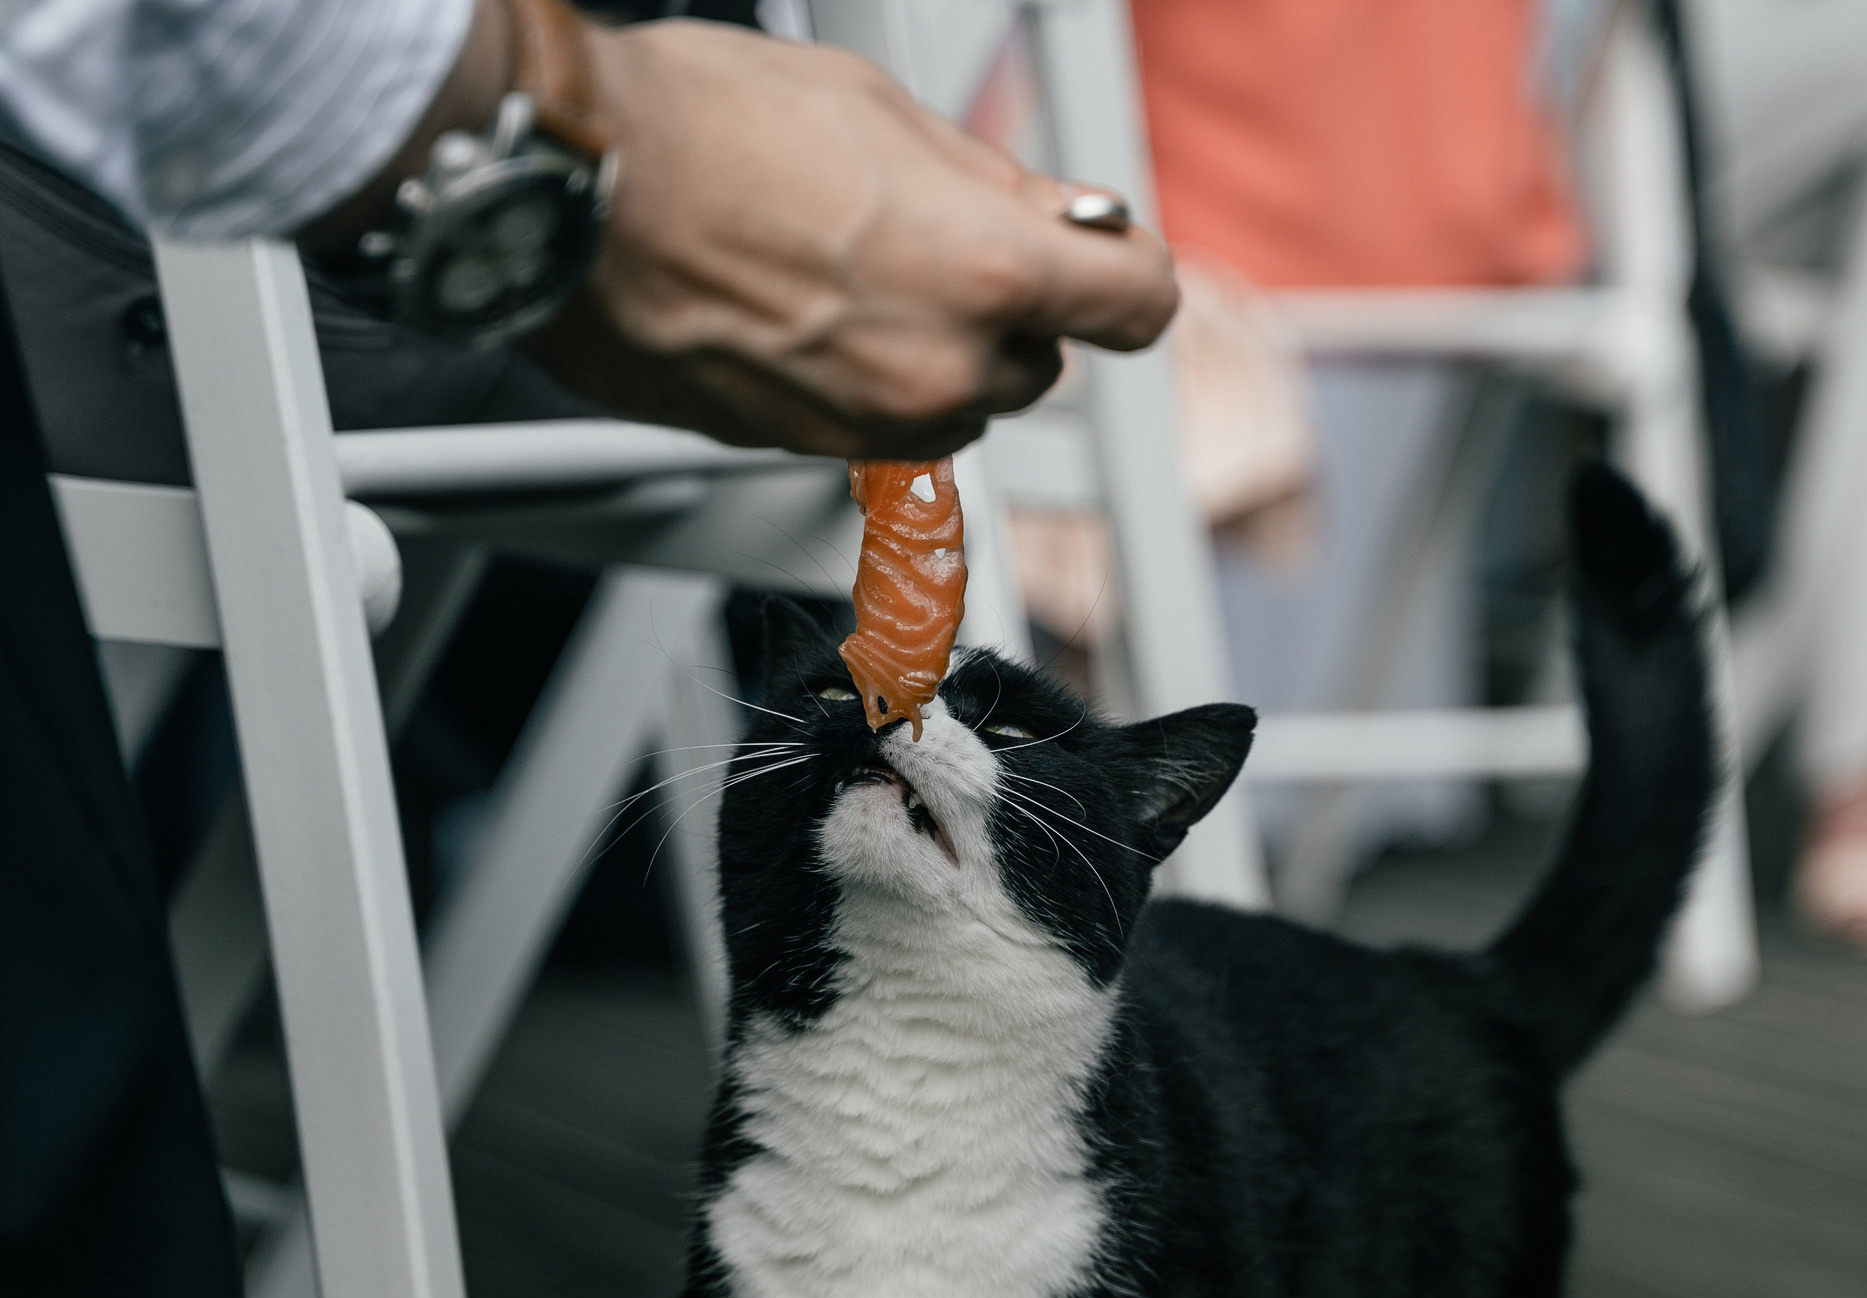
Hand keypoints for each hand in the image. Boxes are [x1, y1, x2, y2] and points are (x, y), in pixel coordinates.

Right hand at [522, 19, 1178, 457]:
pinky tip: (807, 311)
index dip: (1127, 270)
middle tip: (939, 237)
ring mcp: (869, 424)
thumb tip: (1056, 215)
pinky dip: (872, 382)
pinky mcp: (801, 451)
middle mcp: (940, 372)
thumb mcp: (884, 110)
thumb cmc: (700, 131)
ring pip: (961, 403)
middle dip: (1012, 307)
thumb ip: (994, 183)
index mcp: (986, 274)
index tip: (1109, 258)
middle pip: (1042, 362)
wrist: (562, 197)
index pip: (1137, 303)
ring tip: (855, 270)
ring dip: (943, 352)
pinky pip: (880, 424)